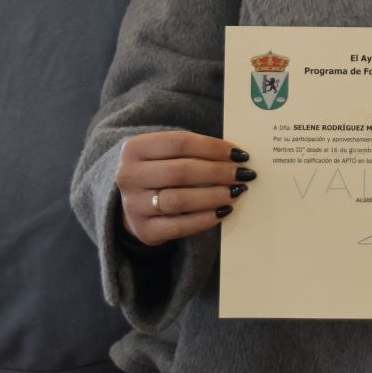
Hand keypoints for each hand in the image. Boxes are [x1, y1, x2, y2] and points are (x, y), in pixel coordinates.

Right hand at [116, 130, 254, 245]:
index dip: (213, 148)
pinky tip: (223, 212)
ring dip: (214, 195)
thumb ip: (193, 151)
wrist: (132, 203)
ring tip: (236, 192)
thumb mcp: (165, 154)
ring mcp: (134, 205)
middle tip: (242, 174)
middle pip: (180, 171)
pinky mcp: (144, 230)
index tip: (239, 154)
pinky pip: (179, 226)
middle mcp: (128, 176)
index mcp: (134, 148)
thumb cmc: (160, 171)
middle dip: (217, 172)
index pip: (179, 143)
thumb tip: (236, 157)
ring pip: (180, 200)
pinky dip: (205, 219)